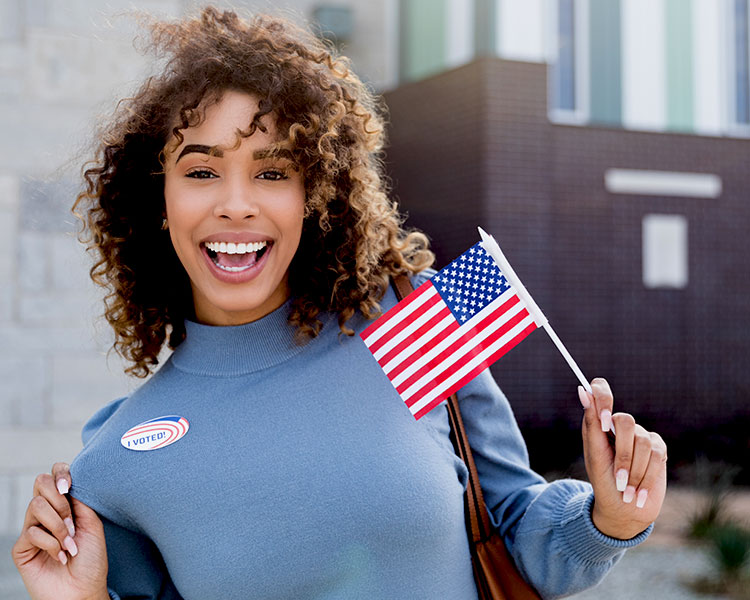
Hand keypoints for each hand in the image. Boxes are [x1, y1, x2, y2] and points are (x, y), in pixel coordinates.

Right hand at [11, 463, 108, 599]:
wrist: (84, 590)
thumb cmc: (92, 559)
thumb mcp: (93, 524)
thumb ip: (80, 500)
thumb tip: (67, 482)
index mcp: (65, 504)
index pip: (54, 475)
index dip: (60, 473)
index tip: (69, 486)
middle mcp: (47, 513)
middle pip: (40, 483)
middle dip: (60, 501)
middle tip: (72, 523)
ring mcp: (33, 529)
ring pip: (36, 506)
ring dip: (58, 525)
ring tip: (69, 544)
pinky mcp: (22, 548)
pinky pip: (31, 532)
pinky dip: (51, 544)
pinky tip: (61, 557)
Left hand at [579, 378, 667, 539]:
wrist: (623, 509)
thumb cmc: (603, 480)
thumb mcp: (594, 454)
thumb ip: (591, 423)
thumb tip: (582, 390)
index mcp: (601, 423)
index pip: (600, 390)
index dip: (603, 398)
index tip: (603, 422)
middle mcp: (622, 426)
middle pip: (625, 421)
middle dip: (621, 455)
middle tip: (618, 478)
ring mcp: (642, 437)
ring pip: (643, 442)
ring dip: (633, 471)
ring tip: (626, 488)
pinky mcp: (659, 451)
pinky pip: (657, 455)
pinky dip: (646, 477)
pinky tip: (638, 493)